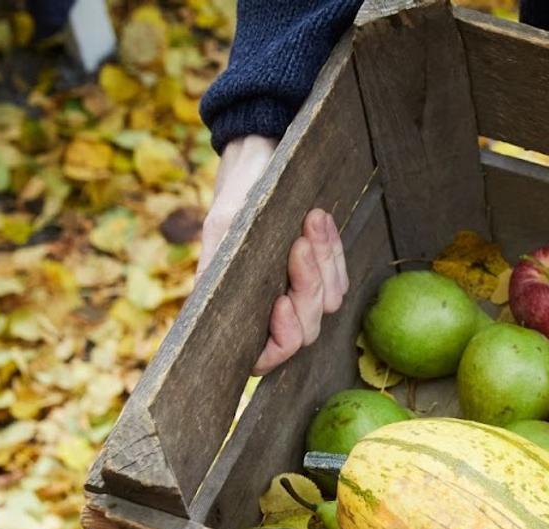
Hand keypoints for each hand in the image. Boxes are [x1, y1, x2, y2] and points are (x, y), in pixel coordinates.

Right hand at [199, 136, 346, 374]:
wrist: (261, 151)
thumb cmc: (238, 190)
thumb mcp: (224, 226)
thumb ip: (219, 266)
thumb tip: (208, 308)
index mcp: (240, 307)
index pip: (264, 356)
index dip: (278, 342)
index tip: (282, 303)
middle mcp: (272, 307)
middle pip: (304, 331)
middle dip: (306, 290)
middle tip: (300, 247)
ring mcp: (300, 290)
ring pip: (327, 303)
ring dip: (322, 264)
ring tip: (310, 223)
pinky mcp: (323, 272)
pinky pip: (341, 278)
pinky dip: (334, 252)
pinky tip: (319, 222)